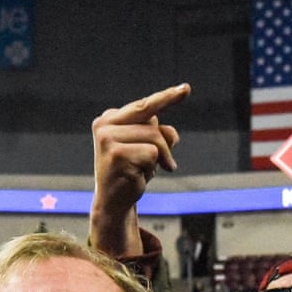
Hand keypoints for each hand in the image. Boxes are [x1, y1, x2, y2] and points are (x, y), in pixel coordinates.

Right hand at [89, 83, 187, 256]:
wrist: (113, 202)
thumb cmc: (131, 171)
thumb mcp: (148, 148)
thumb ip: (160, 134)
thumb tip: (171, 134)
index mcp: (109, 119)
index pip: (144, 106)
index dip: (167, 98)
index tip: (186, 89)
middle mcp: (104, 125)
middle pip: (152, 122)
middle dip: (164, 144)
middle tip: (164, 164)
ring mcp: (108, 139)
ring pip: (154, 138)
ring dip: (160, 158)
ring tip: (148, 171)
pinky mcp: (117, 155)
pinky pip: (152, 154)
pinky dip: (152, 168)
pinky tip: (138, 177)